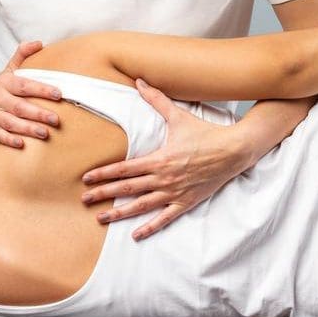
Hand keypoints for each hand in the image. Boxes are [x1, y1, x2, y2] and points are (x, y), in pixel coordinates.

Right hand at [0, 41, 62, 147]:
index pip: (24, 85)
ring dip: (28, 129)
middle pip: (19, 107)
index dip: (42, 89)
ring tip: (45, 133)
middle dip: (38, 113)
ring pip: (11, 123)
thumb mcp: (11, 70)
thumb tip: (39, 43)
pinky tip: (22, 144)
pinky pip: (0, 136)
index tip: (59, 94)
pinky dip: (10, 140)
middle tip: (56, 119)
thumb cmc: (4, 89)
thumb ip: (23, 55)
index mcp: (5, 82)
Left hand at [81, 79, 257, 240]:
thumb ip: (156, 100)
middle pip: (127, 188)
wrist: (234, 150)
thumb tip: (140, 81)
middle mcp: (164, 178)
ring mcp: (174, 193)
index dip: (103, 174)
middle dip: (103, 194)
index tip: (86, 179)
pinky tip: (135, 235)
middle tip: (84, 200)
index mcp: (159, 159)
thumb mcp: (179, 116)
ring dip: (120, 213)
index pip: (124, 169)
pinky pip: (164, 218)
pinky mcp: (186, 202)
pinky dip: (150, 227)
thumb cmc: (205, 133)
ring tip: (101, 219)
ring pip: (141, 206)